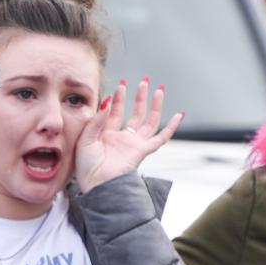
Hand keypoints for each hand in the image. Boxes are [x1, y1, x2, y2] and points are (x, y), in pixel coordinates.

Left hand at [74, 78, 182, 192]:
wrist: (95, 183)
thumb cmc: (86, 166)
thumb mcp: (85, 138)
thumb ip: (97, 120)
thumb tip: (106, 102)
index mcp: (106, 134)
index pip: (115, 112)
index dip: (118, 98)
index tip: (121, 84)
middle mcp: (121, 138)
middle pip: (135, 113)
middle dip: (139, 97)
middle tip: (144, 81)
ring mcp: (133, 144)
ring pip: (149, 121)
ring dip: (154, 105)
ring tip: (158, 89)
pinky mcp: (142, 151)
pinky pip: (161, 138)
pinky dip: (171, 127)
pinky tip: (179, 115)